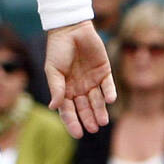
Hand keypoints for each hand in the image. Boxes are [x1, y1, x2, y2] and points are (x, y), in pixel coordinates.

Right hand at [45, 21, 115, 138]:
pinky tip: (110, 101)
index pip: (68, 110)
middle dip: (88, 119)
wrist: (71, 29)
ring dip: (100, 111)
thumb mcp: (53, 70)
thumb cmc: (57, 49)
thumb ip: (56, 88)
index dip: (72, 122)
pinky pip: (108, 85)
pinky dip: (109, 93)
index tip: (78, 134)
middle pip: (84, 108)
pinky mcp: (104, 71)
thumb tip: (54, 107)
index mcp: (64, 89)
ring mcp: (92, 80)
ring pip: (97, 100)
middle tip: (93, 129)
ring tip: (103, 122)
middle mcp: (78, 87)